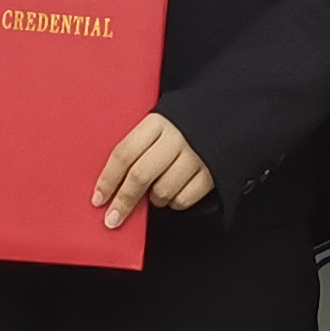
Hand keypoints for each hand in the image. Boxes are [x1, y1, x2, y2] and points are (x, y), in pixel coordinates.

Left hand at [94, 111, 215, 227]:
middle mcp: (177, 137)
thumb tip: (115, 183)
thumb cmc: (186, 124)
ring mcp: (197, 154)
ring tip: (157, 192)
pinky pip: (186, 198)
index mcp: (157, 122)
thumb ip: (142, 147)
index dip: (108, 179)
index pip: (125, 153)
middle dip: (124, 200)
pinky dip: (176, 202)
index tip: (98, 199)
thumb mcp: (161, 124)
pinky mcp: (215, 171)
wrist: (231, 112)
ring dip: (155, 199)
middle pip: (141, 175)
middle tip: (114, 218)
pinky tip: (175, 195)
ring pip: (164, 190)